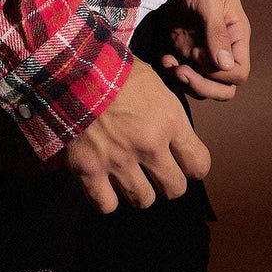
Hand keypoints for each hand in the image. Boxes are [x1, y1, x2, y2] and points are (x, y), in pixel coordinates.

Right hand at [64, 56, 209, 214]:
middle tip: (156, 169)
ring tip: (129, 175)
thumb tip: (172, 129)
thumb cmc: (115, 68)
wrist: (72, 66)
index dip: (193, 165)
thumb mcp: (153, 81)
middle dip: (168, 181)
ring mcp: (119, 161)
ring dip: (138, 190)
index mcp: (169, 120)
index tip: (183, 161)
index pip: (199, 164)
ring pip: (143, 200)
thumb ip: (166, 110)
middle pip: (175, 189)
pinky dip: (107, 198)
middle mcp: (149, 146)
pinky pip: (107, 204)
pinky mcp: (89, 170)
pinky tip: (104, 183)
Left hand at [154, 0, 250, 100]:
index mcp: (236, 37)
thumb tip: (226, 65)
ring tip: (170, 64)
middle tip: (181, 72)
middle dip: (203, 86)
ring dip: (185, 81)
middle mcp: (222, 49)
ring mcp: (203, 52)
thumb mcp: (210, 1)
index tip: (200, 60)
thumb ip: (217, 32)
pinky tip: (165, 59)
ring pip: (202, 84)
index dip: (221, 76)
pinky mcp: (186, 50)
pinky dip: (173, 72)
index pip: (238, 73)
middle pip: (223, 87)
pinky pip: (184, 73)